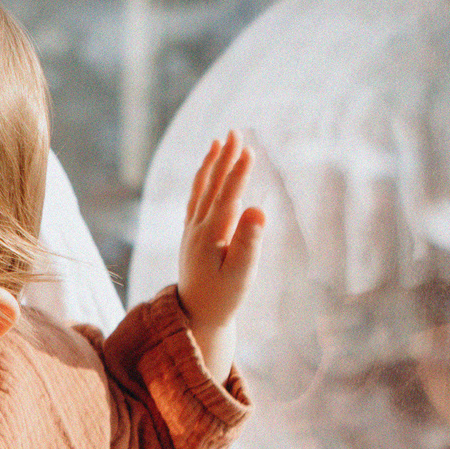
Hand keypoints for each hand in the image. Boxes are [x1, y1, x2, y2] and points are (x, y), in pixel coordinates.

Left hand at [174, 132, 268, 379]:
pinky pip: (196, 200)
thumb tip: (258, 211)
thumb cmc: (223, 297)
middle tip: (235, 132)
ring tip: (218, 142)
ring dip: (211, 164)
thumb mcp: (241, 274)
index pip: (228, 196)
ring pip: (201, 190)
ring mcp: (192, 230)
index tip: (248, 149)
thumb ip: (249, 242)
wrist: (195, 316)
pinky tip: (207, 172)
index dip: (238, 172)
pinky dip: (202, 181)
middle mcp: (197, 228)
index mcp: (211, 236)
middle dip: (224, 158)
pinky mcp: (191, 235)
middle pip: (212, 186)